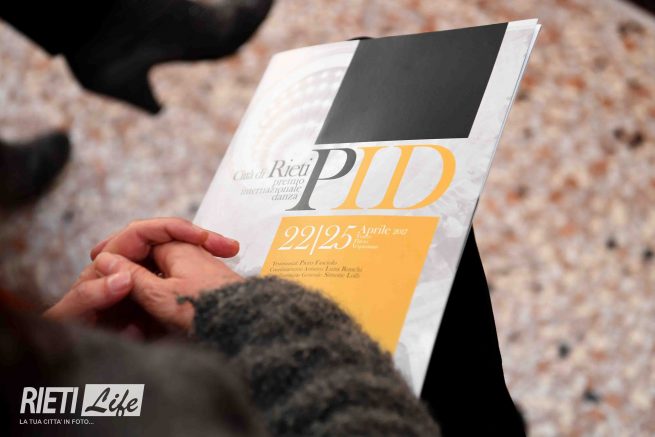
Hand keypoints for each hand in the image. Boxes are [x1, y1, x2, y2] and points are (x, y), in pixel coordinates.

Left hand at [45, 218, 238, 328]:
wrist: (73, 345)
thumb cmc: (68, 326)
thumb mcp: (74, 312)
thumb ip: (91, 295)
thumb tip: (122, 277)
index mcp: (112, 257)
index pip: (145, 231)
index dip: (175, 230)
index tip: (202, 238)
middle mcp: (131, 261)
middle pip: (170, 238)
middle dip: (202, 238)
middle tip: (230, 246)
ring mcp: (146, 276)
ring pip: (180, 255)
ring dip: (206, 254)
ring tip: (231, 254)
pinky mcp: (156, 293)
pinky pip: (182, 277)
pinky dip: (202, 275)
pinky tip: (220, 278)